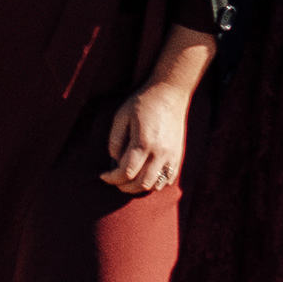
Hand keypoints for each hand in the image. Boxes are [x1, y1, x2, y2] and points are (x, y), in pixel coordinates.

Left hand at [101, 79, 190, 194]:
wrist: (170, 94)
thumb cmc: (142, 103)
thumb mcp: (121, 116)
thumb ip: (115, 140)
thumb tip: (114, 161)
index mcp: (143, 142)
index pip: (126, 171)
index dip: (112, 178)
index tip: (103, 176)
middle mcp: (160, 153)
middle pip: (141, 183)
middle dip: (124, 186)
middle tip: (114, 180)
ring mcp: (172, 156)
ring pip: (155, 185)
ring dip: (139, 188)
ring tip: (128, 180)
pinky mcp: (179, 156)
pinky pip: (168, 180)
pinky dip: (155, 184)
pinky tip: (144, 176)